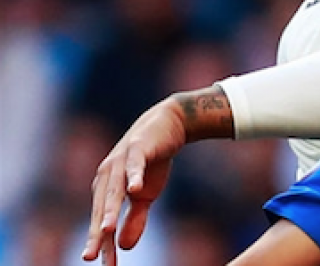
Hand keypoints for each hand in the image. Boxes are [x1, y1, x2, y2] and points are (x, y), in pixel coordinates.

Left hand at [82, 98, 185, 264]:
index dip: (103, 243)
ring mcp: (121, 160)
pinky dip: (134, 175)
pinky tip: (134, 188)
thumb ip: (135, 218)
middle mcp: (108, 175)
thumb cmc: (153, 161)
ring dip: (110, 209)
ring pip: (114, 189)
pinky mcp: (138, 147)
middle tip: (90, 256)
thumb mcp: (146, 195)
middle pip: (102, 208)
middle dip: (97, 232)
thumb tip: (124, 247)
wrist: (169, 125)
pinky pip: (135, 164)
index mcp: (106, 189)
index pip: (102, 221)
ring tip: (106, 230)